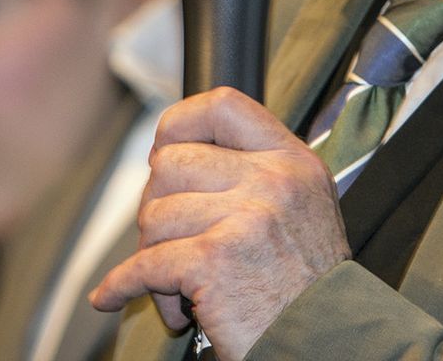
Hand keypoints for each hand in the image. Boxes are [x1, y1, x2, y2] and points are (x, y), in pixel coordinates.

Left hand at [90, 88, 348, 360]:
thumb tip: (170, 155)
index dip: (180, 123)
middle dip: (156, 205)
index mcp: (291, 160)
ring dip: (152, 256)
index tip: (163, 149)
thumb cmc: (306, 284)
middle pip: (171, 164)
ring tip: (176, 285)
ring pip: (155, 216)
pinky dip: (122, 284)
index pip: (222, 106)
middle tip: (169, 238)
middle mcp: (272, 181)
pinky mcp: (216, 264)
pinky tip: (112, 294)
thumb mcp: (301, 205)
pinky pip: (144, 264)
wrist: (330, 346)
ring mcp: (245, 220)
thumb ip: (254, 171)